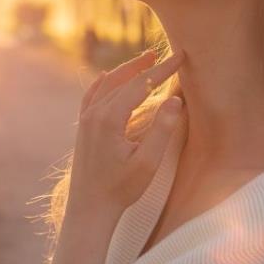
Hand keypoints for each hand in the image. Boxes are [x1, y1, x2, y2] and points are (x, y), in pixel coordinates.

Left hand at [67, 48, 186, 218]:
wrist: (89, 210)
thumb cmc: (120, 190)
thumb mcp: (147, 163)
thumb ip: (162, 130)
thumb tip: (175, 100)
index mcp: (109, 118)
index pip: (140, 84)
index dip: (162, 70)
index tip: (180, 57)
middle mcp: (93, 114)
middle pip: (122, 79)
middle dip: (144, 65)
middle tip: (165, 54)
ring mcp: (85, 120)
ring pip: (106, 85)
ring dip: (126, 70)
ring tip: (145, 61)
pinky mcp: (83, 128)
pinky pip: (92, 96)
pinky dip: (103, 82)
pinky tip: (106, 77)